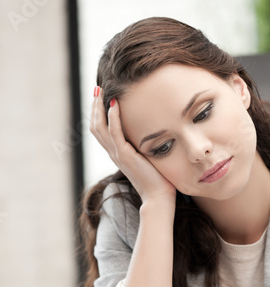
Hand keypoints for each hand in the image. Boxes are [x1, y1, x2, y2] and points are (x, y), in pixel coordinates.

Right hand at [90, 88, 175, 204]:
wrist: (158, 197)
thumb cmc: (158, 180)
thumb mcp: (148, 159)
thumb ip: (144, 147)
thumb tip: (152, 135)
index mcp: (118, 153)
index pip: (101, 130)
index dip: (98, 113)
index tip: (101, 97)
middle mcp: (114, 153)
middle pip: (95, 126)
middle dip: (94, 106)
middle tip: (96, 89)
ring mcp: (117, 155)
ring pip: (99, 128)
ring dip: (99, 108)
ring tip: (101, 91)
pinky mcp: (125, 156)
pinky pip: (114, 133)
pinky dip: (113, 117)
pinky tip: (114, 104)